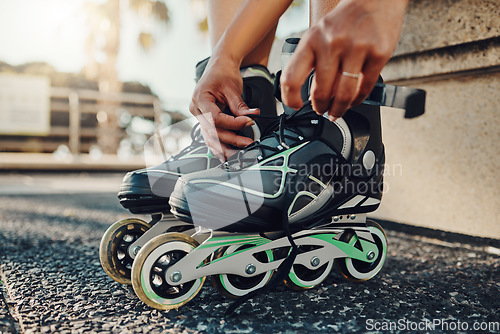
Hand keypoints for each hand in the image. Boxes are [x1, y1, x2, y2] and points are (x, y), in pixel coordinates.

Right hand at [189, 57, 258, 160]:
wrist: (218, 67)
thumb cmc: (223, 73)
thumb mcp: (233, 87)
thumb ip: (240, 105)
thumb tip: (253, 117)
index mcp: (200, 99)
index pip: (216, 118)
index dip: (233, 123)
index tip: (249, 122)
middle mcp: (196, 110)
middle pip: (212, 131)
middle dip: (231, 139)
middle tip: (248, 142)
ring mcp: (198, 116)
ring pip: (210, 138)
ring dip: (225, 147)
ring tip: (240, 153)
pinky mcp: (205, 121)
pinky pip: (210, 136)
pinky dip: (220, 146)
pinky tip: (228, 154)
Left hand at [280, 0, 407, 119]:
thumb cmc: (343, 21)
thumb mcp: (319, 35)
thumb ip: (312, 61)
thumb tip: (311, 95)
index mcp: (311, 40)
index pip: (291, 77)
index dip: (290, 98)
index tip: (295, 105)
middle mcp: (332, 44)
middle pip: (322, 92)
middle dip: (321, 107)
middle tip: (322, 111)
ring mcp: (356, 48)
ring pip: (344, 94)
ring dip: (339, 109)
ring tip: (337, 111)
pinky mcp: (378, 53)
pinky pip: (365, 87)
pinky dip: (358, 99)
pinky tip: (355, 100)